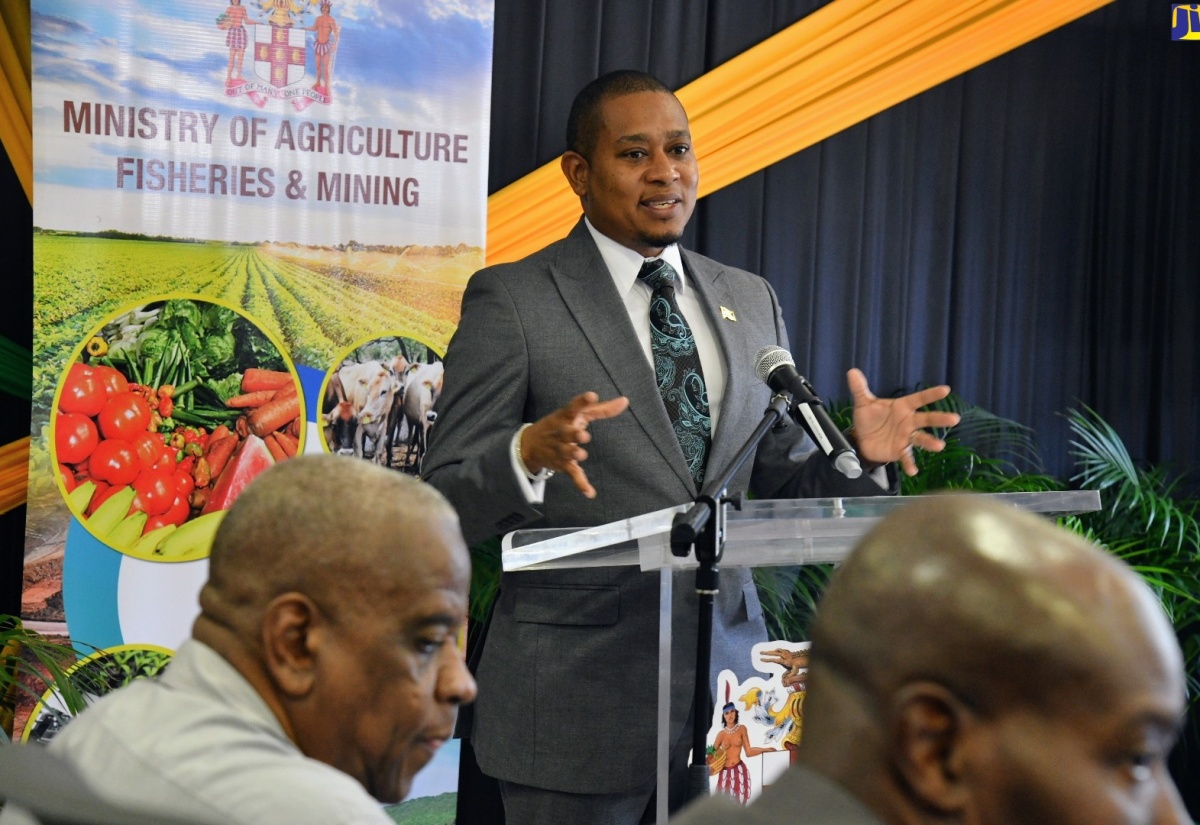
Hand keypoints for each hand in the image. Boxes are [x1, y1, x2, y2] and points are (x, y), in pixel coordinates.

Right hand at [521, 392, 629, 497]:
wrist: (530, 444)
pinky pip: (573, 474)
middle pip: (567, 433)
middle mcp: (561, 432)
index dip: (581, 401)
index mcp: (565, 417)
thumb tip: (625, 401)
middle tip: (583, 435)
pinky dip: (581, 484)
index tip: (591, 396)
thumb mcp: (577, 415)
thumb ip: (602, 409)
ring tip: (581, 455)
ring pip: (568, 453)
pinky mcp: (563, 465)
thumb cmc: (560, 425)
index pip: (572, 407)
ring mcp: (561, 449)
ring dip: (574, 454)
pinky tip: (590, 493)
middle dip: (574, 434)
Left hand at [846, 368, 960, 476]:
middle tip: (954, 419)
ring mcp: (906, 437)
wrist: (862, 438)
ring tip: (939, 446)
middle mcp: (908, 422)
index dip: (931, 395)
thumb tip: (852, 372)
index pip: (919, 399)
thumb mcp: (863, 403)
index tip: (945, 390)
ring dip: (930, 442)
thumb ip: (860, 388)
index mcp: (903, 407)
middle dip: (940, 418)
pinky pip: (906, 457)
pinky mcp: (900, 450)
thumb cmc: (869, 418)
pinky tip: (913, 471)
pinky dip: (909, 464)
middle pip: (926, 419)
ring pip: (921, 439)